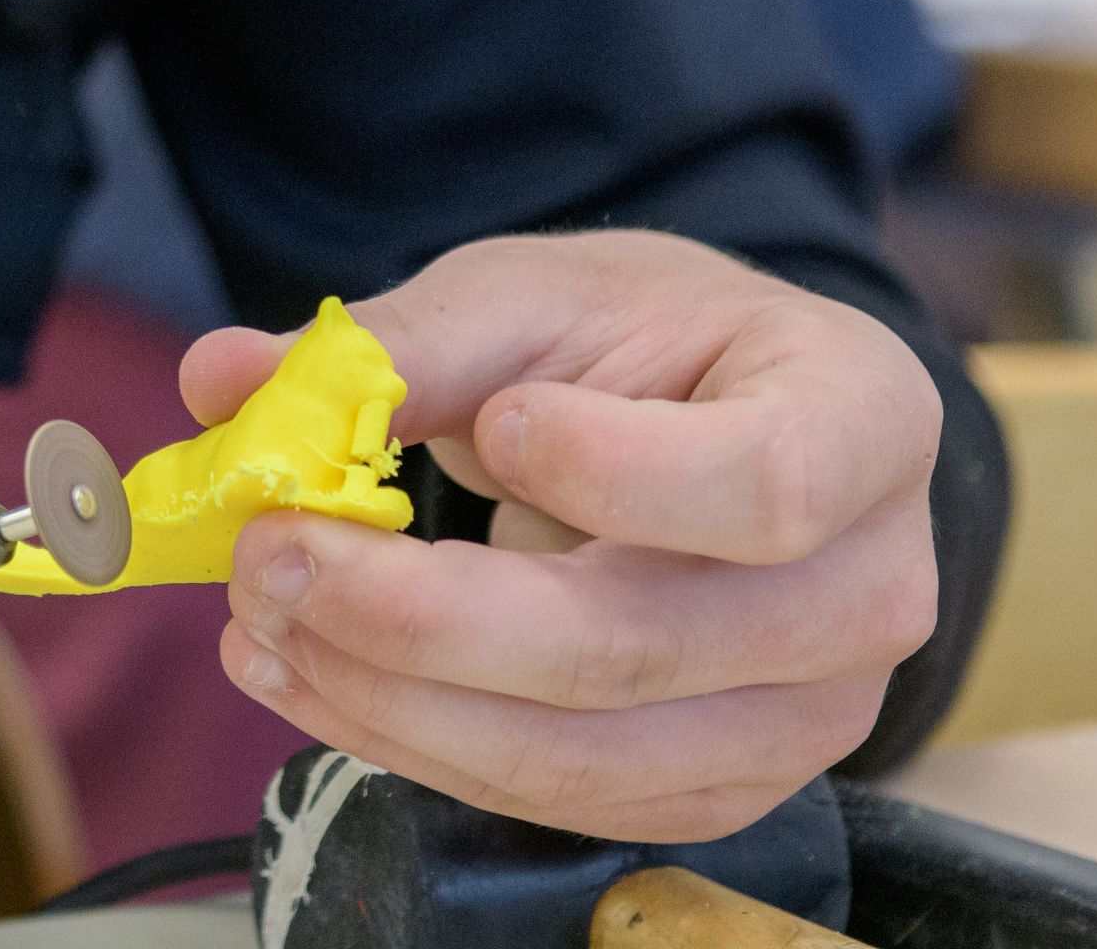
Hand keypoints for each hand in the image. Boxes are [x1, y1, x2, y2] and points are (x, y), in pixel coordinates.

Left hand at [191, 233, 940, 843]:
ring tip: (260, 620)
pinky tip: (310, 672)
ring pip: (582, 750)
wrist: (721, 422)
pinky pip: (557, 797)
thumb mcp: (540, 299)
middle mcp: (869, 588)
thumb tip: (227, 377)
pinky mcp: (722, 787)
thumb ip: (397, 346)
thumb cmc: (651, 344)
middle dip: (419, 614)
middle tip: (269, 552)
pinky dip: (412, 743)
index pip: (765, 484)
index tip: (489, 427)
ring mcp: (808, 714)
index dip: (615, 473)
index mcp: (862, 418)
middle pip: (638, 644)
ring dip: (391, 698)